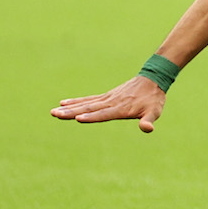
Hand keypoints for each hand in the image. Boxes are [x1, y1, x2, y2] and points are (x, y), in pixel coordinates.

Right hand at [50, 75, 166, 132]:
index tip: (78, 118)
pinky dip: (76, 101)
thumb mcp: (154, 111)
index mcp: (121, 108)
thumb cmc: (153, 99)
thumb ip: (149, 120)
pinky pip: (88, 99)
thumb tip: (148, 128)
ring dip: (69, 108)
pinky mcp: (106, 96)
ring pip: (85, 103)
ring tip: (53, 111)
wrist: (152, 79)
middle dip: (72, 112)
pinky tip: (63, 103)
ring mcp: (107, 98)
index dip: (92, 116)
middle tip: (55, 114)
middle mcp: (111, 102)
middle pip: (89, 108)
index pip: (104, 114)